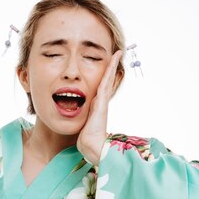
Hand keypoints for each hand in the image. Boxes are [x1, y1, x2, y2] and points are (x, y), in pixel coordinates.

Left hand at [77, 50, 122, 165]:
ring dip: (112, 65)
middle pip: (107, 81)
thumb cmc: (86, 139)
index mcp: (95, 106)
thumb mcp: (83, 127)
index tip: (107, 69)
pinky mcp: (101, 100)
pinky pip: (105, 81)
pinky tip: (113, 60)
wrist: (91, 144)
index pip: (101, 88)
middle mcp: (100, 101)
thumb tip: (80, 127)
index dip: (104, 78)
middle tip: (117, 55)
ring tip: (117, 53)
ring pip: (107, 79)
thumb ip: (83, 123)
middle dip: (111, 68)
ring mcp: (102, 100)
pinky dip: (110, 69)